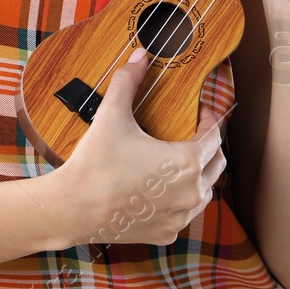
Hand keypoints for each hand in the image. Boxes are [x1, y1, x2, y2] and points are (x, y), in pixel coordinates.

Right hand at [47, 47, 225, 247]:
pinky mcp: (167, 233)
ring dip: (199, 175)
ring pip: (205, 192)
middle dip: (209, 147)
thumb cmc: (95, 163)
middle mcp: (192, 193)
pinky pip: (185, 213)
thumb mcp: (112, 115)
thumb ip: (129, 81)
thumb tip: (141, 54)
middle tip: (193, 134)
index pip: (215, 137)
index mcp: (186, 162)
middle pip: (217, 165)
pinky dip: (181, 200)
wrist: (72, 208)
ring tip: (180, 161)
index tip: (200, 113)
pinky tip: (164, 189)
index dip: (210, 121)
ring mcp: (180, 216)